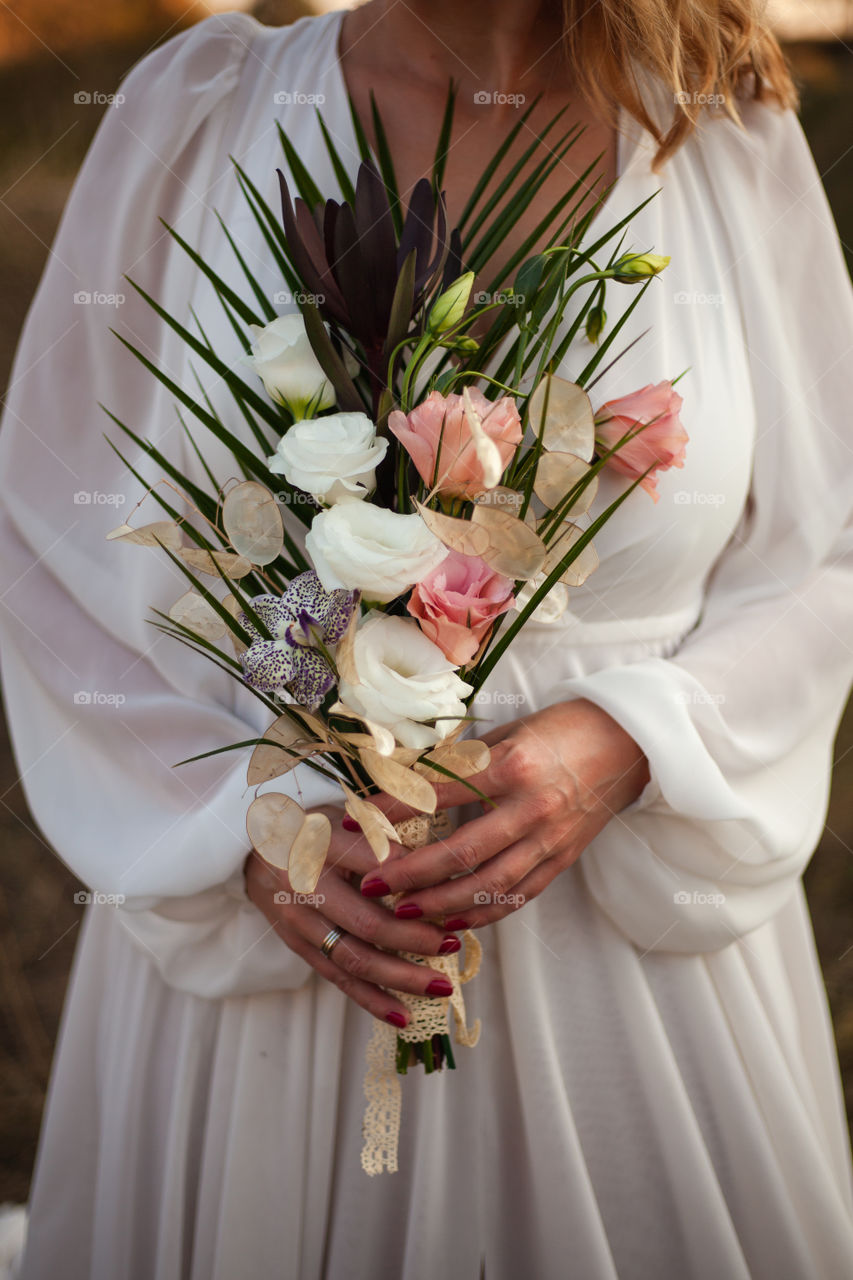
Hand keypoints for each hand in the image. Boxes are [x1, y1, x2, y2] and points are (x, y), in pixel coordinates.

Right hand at [243, 804, 463, 1027]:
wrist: (255, 845)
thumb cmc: (314, 826)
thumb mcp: (345, 815)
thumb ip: (384, 833)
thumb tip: (436, 858)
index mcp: (321, 843)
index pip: (378, 865)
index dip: (417, 880)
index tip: (452, 889)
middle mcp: (307, 885)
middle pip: (368, 923)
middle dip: (417, 939)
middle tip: (453, 943)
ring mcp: (300, 921)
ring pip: (355, 959)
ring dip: (402, 977)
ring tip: (442, 985)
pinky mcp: (298, 946)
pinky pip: (339, 979)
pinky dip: (373, 1000)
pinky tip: (405, 1015)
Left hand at [359, 698, 649, 927]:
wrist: (628, 741)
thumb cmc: (562, 729)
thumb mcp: (507, 733)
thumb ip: (461, 763)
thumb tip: (404, 779)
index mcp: (512, 766)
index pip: (438, 793)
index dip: (392, 809)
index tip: (356, 822)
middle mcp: (531, 807)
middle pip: (460, 852)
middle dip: (410, 873)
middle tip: (369, 883)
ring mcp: (550, 839)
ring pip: (488, 884)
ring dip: (441, 903)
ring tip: (402, 910)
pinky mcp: (563, 859)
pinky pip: (519, 895)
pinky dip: (484, 912)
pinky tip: (453, 920)